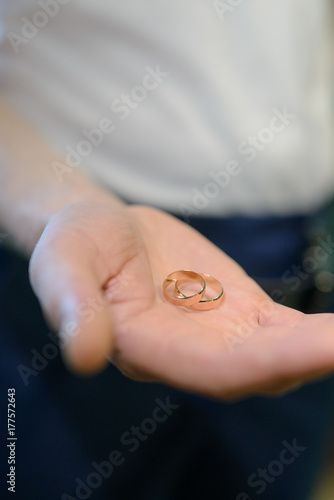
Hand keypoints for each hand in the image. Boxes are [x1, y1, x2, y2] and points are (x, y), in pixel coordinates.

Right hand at [29, 201, 333, 398]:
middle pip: (263, 370)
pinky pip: (286, 329)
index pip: (216, 372)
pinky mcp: (239, 313)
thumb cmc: (76, 244)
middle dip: (317, 358)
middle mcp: (191, 354)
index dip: (270, 364)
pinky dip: (321, 330)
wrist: (102, 233)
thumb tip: (83, 355)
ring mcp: (220, 335)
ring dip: (327, 347)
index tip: (328, 347)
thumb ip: (69, 304)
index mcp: (149, 349)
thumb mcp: (61, 262)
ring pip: (283, 353)